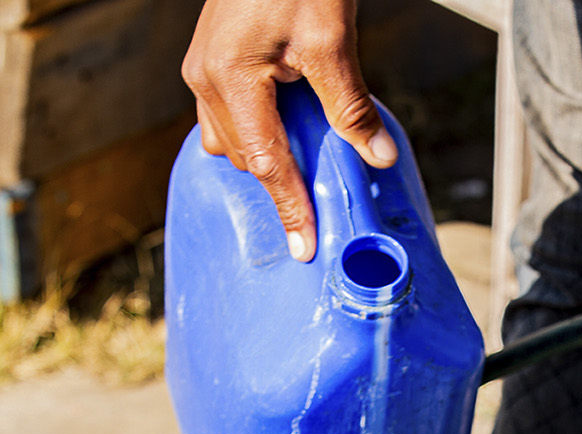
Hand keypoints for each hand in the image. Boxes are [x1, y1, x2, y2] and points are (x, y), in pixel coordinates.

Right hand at [182, 0, 398, 261]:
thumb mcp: (332, 39)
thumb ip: (350, 104)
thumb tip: (377, 156)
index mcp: (229, 77)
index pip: (264, 161)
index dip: (288, 206)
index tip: (304, 248)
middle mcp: (205, 77)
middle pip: (243, 156)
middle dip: (278, 184)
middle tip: (317, 214)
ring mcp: (204, 67)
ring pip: (231, 138)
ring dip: (266, 157)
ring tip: (304, 176)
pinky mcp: (214, 58)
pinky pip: (228, 115)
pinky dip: (257, 133)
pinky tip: (287, 137)